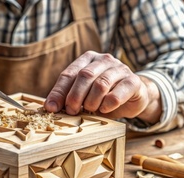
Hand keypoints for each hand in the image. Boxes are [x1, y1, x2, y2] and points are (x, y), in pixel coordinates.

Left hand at [44, 51, 160, 123]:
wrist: (134, 97)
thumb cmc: (104, 96)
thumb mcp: (84, 95)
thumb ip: (68, 97)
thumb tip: (50, 107)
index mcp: (88, 59)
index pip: (68, 74)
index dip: (58, 92)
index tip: (51, 108)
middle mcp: (104, 59)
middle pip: (84, 76)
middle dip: (74, 97)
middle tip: (71, 111)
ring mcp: (120, 68)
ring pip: (100, 84)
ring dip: (91, 102)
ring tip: (90, 110)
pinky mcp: (133, 81)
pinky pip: (117, 94)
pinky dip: (107, 105)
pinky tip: (104, 109)